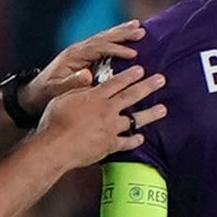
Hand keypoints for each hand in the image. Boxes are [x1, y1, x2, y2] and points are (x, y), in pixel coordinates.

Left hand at [24, 20, 144, 114]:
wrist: (32, 95)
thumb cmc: (44, 95)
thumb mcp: (55, 91)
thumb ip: (70, 84)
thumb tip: (87, 75)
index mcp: (73, 56)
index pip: (98, 48)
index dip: (116, 49)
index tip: (133, 54)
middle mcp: (77, 50)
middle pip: (102, 38)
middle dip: (122, 34)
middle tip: (141, 30)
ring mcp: (79, 52)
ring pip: (103, 38)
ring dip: (120, 32)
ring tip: (138, 27)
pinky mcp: (82, 57)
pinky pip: (102, 45)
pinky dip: (115, 39)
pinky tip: (126, 37)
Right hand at [35, 64, 165, 170]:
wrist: (56, 147)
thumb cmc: (54, 122)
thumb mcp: (62, 98)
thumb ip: (78, 88)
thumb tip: (87, 78)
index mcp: (95, 97)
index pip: (116, 82)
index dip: (130, 75)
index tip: (141, 70)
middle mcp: (107, 110)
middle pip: (131, 96)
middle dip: (148, 86)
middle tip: (161, 80)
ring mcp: (110, 129)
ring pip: (135, 119)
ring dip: (150, 114)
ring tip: (162, 109)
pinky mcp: (109, 145)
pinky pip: (126, 143)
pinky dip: (134, 141)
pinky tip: (141, 138)